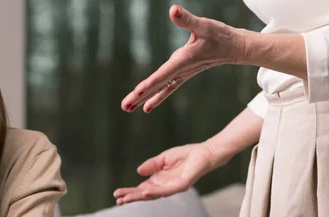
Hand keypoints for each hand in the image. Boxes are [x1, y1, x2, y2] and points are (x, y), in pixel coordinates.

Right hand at [113, 143, 222, 204]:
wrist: (203, 152)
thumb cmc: (185, 155)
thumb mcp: (163, 158)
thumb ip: (151, 165)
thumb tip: (138, 172)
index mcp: (159, 180)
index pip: (142, 188)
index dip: (130, 191)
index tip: (117, 194)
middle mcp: (165, 186)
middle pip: (145, 194)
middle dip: (131, 197)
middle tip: (118, 200)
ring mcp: (173, 187)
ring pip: (154, 195)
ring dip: (140, 197)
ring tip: (126, 199)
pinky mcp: (182, 185)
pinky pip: (167, 191)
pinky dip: (155, 192)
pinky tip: (146, 192)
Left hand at [121, 5, 245, 112]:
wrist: (234, 47)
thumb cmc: (219, 35)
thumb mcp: (203, 25)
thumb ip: (187, 20)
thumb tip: (173, 10)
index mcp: (183, 60)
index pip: (164, 74)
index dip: (150, 83)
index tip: (137, 92)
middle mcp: (181, 70)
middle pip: (157, 85)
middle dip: (140, 96)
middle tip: (124, 107)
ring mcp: (181, 74)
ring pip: (160, 89)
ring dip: (144, 99)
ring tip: (127, 108)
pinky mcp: (182, 74)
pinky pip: (167, 88)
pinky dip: (156, 96)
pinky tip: (146, 107)